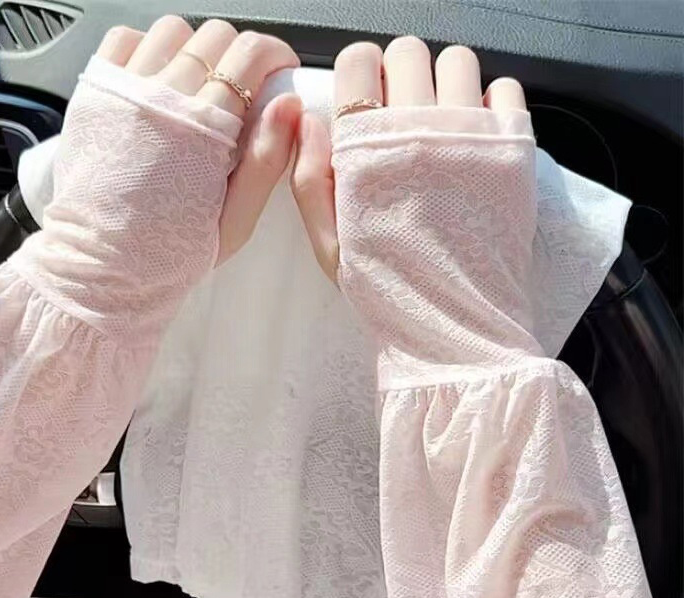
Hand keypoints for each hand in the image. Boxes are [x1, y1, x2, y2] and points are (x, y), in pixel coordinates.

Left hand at [97, 17, 300, 263]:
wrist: (103, 266)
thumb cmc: (169, 253)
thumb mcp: (236, 221)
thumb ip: (267, 162)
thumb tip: (289, 107)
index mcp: (206, 130)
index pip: (251, 54)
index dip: (274, 55)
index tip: (277, 70)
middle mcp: (165, 100)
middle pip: (216, 36)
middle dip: (239, 53)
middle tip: (240, 84)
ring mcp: (127, 91)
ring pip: (173, 30)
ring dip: (194, 48)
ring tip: (197, 81)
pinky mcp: (97, 92)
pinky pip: (125, 38)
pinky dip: (146, 47)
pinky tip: (156, 77)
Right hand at [291, 39, 525, 281]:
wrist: (454, 323)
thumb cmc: (386, 287)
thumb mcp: (326, 243)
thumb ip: (307, 178)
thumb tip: (307, 118)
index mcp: (366, 150)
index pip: (358, 62)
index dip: (357, 77)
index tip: (364, 102)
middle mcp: (418, 129)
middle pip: (408, 51)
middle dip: (398, 74)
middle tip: (401, 113)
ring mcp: (470, 134)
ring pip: (458, 60)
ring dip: (444, 82)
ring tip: (441, 122)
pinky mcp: (514, 147)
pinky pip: (506, 87)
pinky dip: (490, 101)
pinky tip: (475, 135)